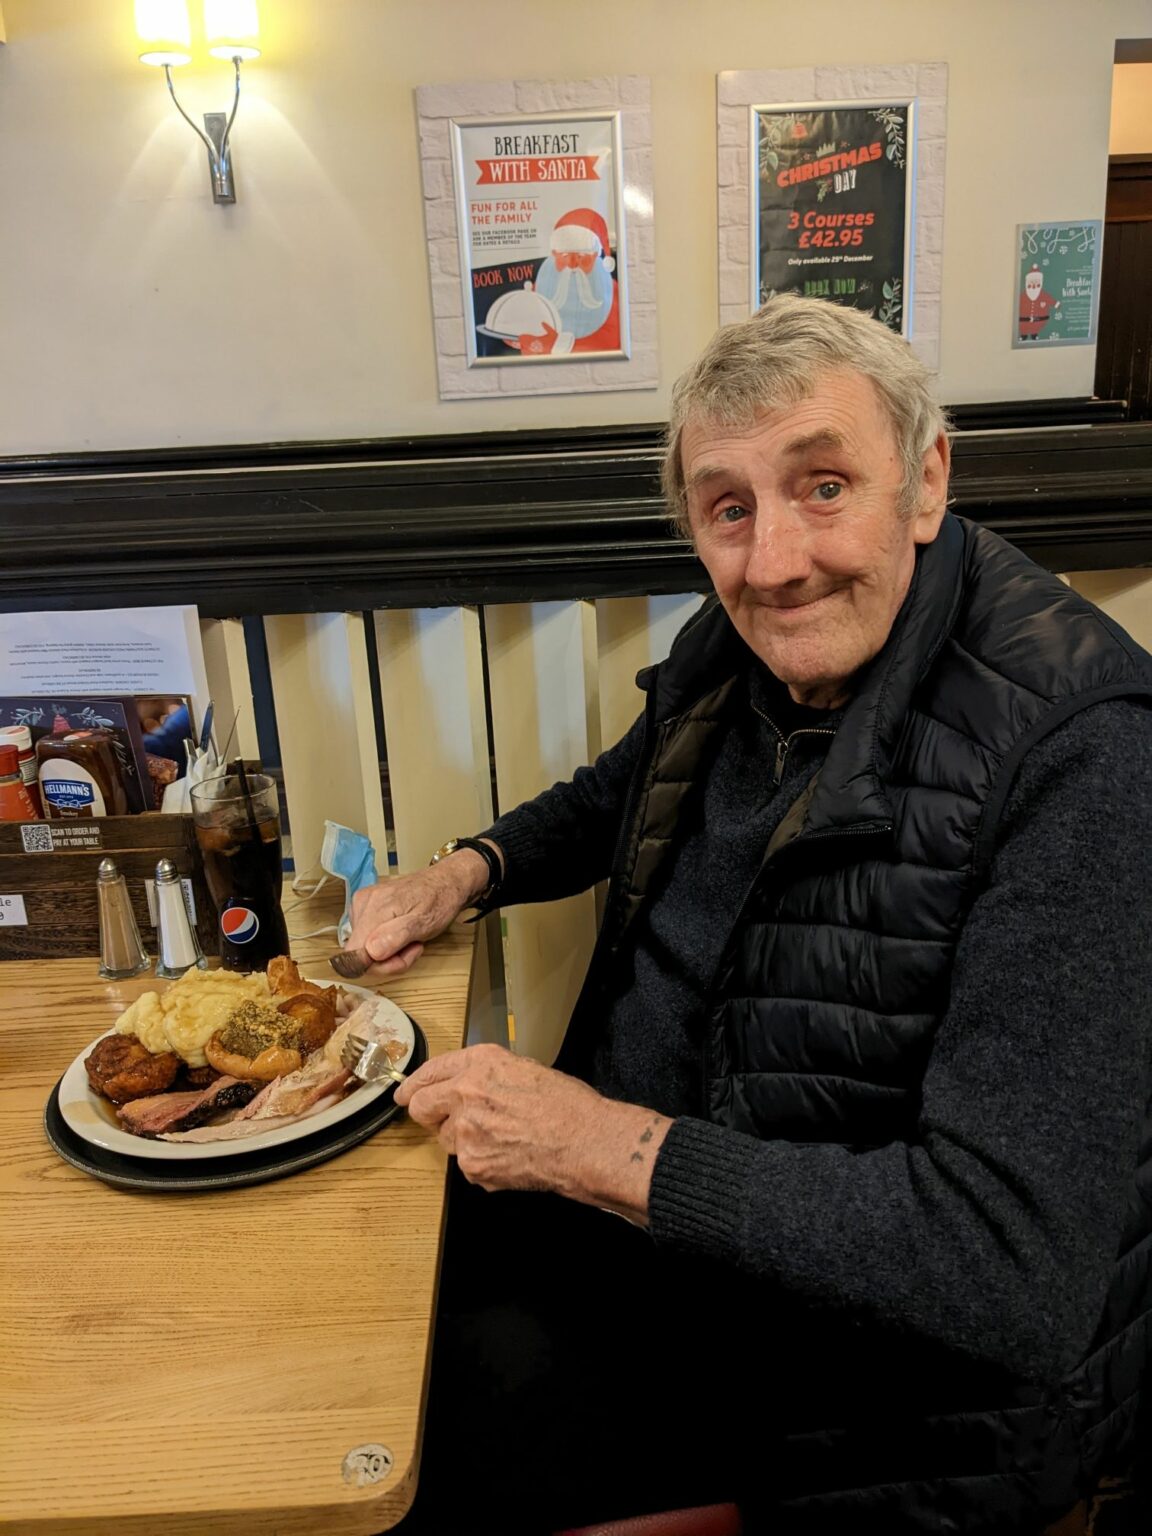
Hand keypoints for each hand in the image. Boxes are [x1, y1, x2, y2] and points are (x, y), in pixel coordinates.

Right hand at [343, 849, 488, 978]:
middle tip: (411, 947)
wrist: (445, 882)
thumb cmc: (439, 900)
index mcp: (374, 909)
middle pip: (359, 953)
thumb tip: (371, 951)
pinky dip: (386, 942)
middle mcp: (363, 904)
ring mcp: (363, 905)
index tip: (401, 958)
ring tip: (410, 938)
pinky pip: (368, 937)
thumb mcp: (425, 923)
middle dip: (387, 959)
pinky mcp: (366, 907)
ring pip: (364, 947)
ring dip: (389, 952)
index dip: (378, 965)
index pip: (355, 955)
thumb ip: (396, 936)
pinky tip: (402, 933)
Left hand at [393, 1043, 672, 1221]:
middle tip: (447, 1120)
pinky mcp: (473, 1165)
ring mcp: (466, 1131)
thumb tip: (462, 1086)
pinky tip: (509, 1155)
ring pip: (445, 1139)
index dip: (414, 1085)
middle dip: (428, 1114)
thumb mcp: (523, 1068)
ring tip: (500, 1138)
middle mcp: (465, 1092)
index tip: (404, 1094)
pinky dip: (482, 1162)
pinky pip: (466, 1164)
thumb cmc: (566, 1104)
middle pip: (420, 1107)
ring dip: (462, 1140)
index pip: (430, 1072)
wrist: (584, 1141)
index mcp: (479, 1063)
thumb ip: (485, 1074)